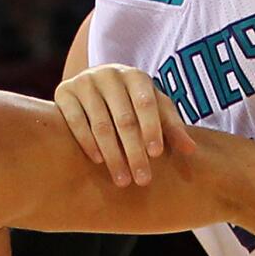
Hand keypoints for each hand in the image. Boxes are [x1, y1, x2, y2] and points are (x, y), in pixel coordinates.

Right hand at [54, 63, 196, 187]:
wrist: (93, 86)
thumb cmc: (131, 102)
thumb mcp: (154, 109)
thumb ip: (172, 127)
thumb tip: (190, 150)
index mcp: (136, 76)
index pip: (146, 104)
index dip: (152, 129)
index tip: (156, 155)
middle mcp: (110, 74)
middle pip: (124, 119)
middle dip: (134, 152)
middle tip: (142, 180)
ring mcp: (85, 82)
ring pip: (101, 124)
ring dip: (113, 156)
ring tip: (122, 180)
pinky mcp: (64, 91)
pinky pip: (75, 121)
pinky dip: (87, 143)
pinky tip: (98, 161)